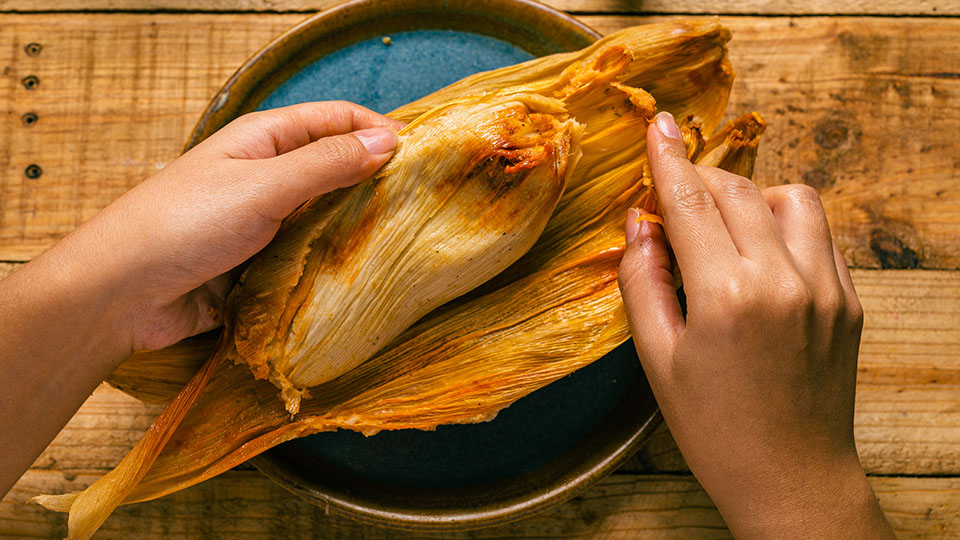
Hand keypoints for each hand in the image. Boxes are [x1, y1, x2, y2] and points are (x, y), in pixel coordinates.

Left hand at [68, 101, 401, 350]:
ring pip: (325, 217)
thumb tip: (387, 139)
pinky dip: (332, 264)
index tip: (422, 156)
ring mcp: (264, 221)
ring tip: (401, 242)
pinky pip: (308, 258)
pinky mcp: (260, 264)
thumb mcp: (263, 186)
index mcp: (264, 140)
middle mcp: (267, 175)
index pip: (335, 120)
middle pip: (335, 168)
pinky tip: (361, 277)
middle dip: (375, 182)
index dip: (378, 130)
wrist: (120, 294)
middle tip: (422, 204)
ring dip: (356, 228)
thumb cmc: (183, 225)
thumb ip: (326, 164)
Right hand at [618, 112, 893, 537]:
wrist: (792, 478)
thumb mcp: (658, 359)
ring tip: (721, 223)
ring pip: (790, 198)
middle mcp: (783, 279)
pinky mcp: (848, 300)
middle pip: (737, 191)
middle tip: (672, 195)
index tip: (657, 125)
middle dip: (700, 179)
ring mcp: (825, 286)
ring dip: (750, 194)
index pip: (690, 203)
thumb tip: (638, 224)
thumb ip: (642, 282)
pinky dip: (784, 223)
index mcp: (726, 295)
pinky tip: (759, 251)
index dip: (668, 159)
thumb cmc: (715, 428)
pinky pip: (818, 232)